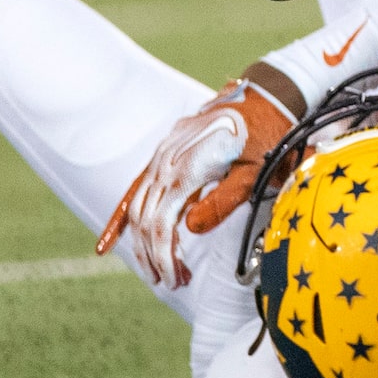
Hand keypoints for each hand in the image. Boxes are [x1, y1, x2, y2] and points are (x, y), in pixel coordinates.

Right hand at [97, 78, 295, 286]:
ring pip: (140, 206)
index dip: (164, 256)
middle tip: (171, 281)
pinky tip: (108, 242)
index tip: (175, 279)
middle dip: (154, 256)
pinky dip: (123, 216)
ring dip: (143, 242)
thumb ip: (224, 201)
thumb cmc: (268, 138)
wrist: (267, 97)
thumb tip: (190, 229)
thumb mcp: (256, 173)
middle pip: (146, 219)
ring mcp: (163, 155)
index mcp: (187, 168)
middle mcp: (168, 161)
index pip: (162, 224)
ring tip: (158, 269)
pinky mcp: (165, 152)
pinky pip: (138, 187)